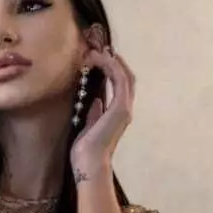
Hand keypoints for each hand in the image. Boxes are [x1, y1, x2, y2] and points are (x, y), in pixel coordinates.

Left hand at [69, 44, 135, 179]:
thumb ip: (95, 113)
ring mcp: (124, 108)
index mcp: (118, 114)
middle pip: (127, 77)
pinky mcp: (120, 107)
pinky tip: (99, 59)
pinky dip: (110, 66)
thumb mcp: (89, 126)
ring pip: (124, 75)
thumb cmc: (86, 151)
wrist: (89, 163)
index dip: (113, 69)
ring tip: (95, 52)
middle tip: (100, 49)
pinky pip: (119, 79)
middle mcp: (125, 109)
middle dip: (115, 61)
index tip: (100, 57)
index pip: (121, 85)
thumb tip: (96, 100)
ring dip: (110, 60)